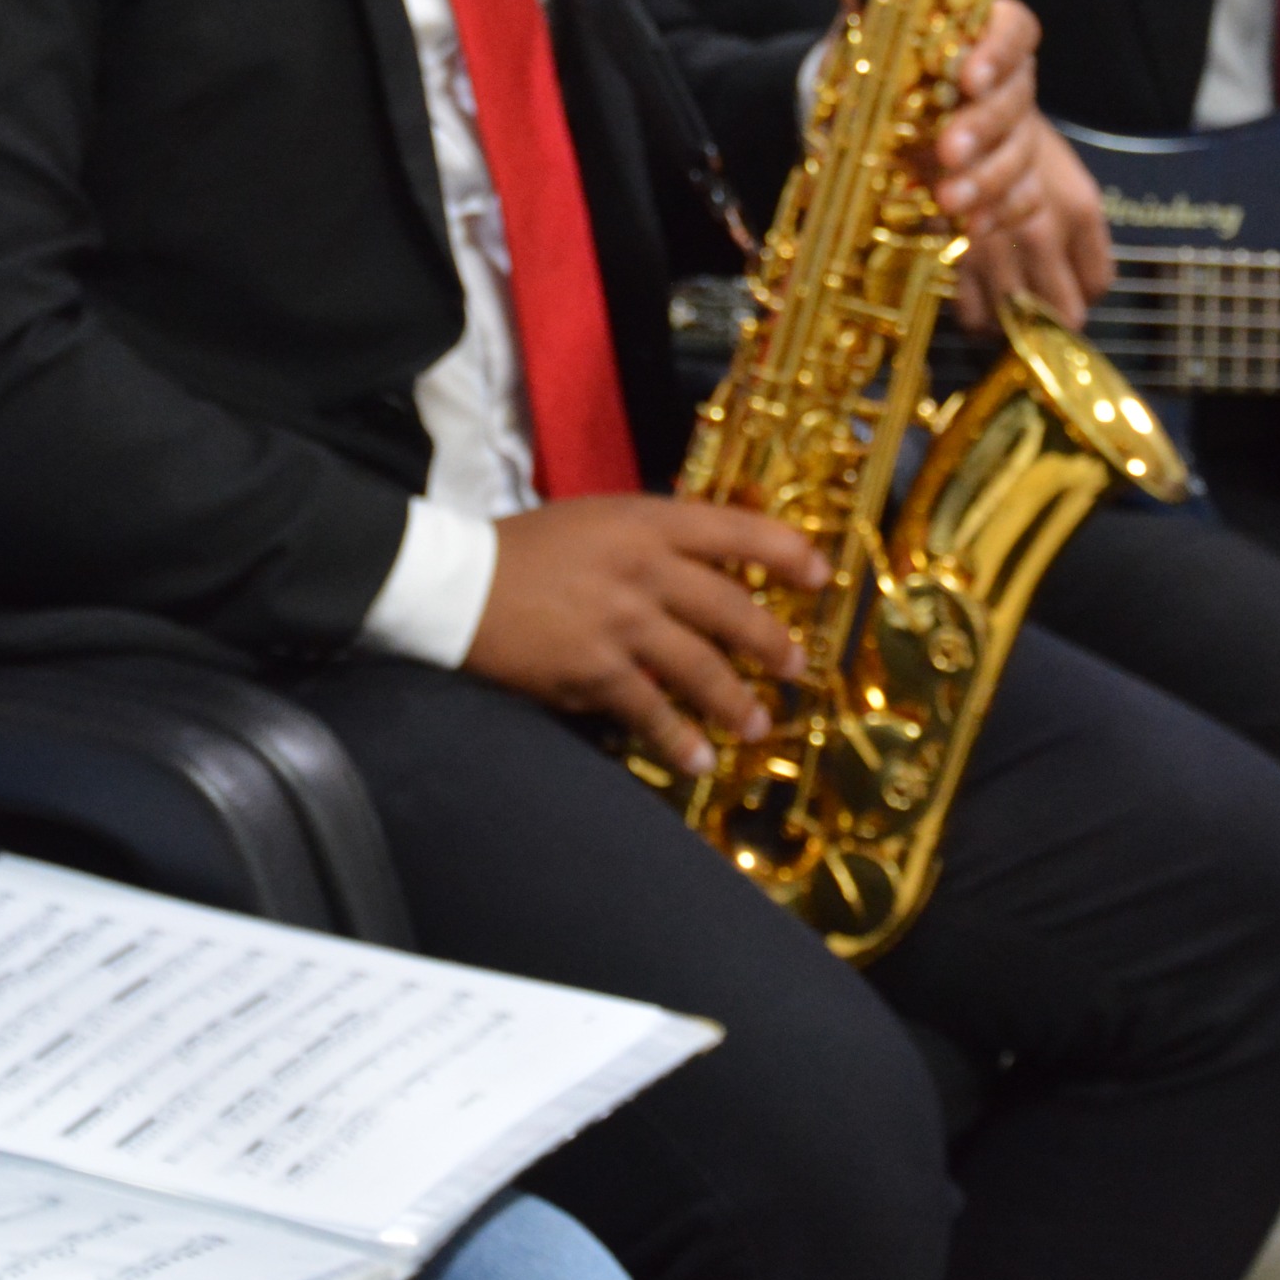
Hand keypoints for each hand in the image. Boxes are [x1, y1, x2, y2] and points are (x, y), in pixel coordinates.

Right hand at [462, 494, 832, 772]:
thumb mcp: (596, 521)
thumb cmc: (526, 548)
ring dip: (736, 700)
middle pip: (730, 606)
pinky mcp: (593, 670)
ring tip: (758, 725)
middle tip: (797, 667)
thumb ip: (651, 539)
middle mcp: (641, 568)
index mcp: (644, 521)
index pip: (734, 529)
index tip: (822, 575)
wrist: (457, 582)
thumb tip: (707, 570)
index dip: (787, 551)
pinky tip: (699, 759)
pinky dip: (679, 738)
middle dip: (773, 641)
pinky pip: (650, 711)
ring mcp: (620, 622)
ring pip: (700, 666)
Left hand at [826, 0, 1115, 328]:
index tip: (968, 73)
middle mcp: (1006, 83)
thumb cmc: (884, 60)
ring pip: (1020, 155)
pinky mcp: (1003, 178)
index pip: (1015, 28)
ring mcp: (1009, 134)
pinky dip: (997, 211)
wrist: (876, 114)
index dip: (999, 50)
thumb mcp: (870, 24)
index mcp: (983, 33)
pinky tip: (970, 225)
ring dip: (987, 179)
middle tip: (947, 150)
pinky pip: (1020, 197)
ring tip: (946, 198)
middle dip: (984, 128)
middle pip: (1017, 99)